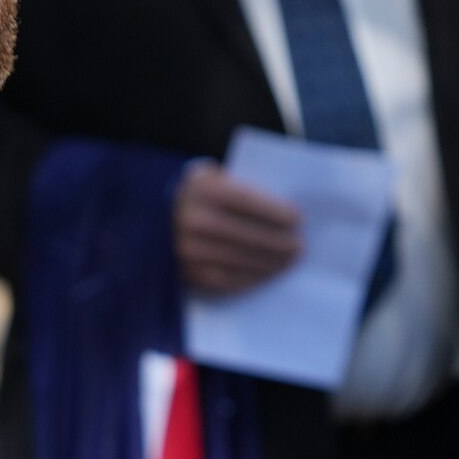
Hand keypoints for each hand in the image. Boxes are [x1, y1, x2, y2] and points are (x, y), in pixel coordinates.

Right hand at [171, 164, 307, 294]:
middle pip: (247, 235)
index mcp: (203, 190)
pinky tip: (267, 274)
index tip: (298, 220)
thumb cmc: (202, 195)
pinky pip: (227, 280)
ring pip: (240, 260)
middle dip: (279, 243)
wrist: (159, 217)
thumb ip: (245, 187)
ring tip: (289, 262)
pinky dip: (252, 278)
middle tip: (299, 247)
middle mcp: (192, 220)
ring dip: (270, 263)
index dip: (276, 213)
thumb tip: (285, 212)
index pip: (248, 202)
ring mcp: (188, 250)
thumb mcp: (217, 178)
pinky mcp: (188, 273)